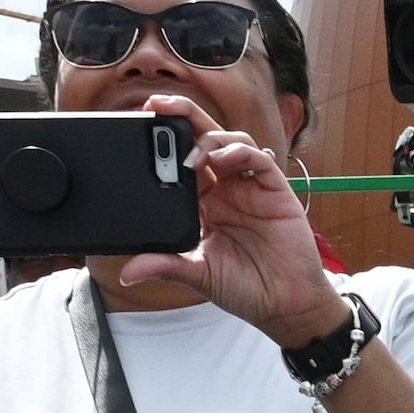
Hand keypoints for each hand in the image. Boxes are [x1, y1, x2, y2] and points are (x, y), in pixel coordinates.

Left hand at [122, 97, 342, 343]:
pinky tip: (223, 160)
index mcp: (205, 205)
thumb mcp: (197, 275)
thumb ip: (165, 266)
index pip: (182, 161)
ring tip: (192, 155)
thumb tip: (129, 271)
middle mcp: (227, 190)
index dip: (165, 141)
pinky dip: (239, 152)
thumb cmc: (246, 288)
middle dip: (182, 117)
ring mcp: (251, 189)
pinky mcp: (275, 191)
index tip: (141, 126)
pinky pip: (258, 159)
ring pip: (231, 142)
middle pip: (204, 139)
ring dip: (209, 139)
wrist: (285, 306)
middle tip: (156, 106)